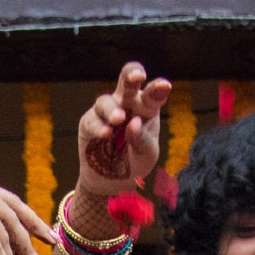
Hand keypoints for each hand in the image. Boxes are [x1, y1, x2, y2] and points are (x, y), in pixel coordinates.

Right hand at [75, 63, 169, 199]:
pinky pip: (92, 120)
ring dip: (112, 110)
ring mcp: (106, 111)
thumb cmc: (135, 161)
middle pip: (127, 81)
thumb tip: (133, 123)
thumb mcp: (147, 154)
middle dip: (131, 74)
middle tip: (137, 76)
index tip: (165, 86)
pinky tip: (106, 134)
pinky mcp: (89, 123)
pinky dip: (99, 127)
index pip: (153, 93)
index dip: (157, 87)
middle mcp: (127, 104)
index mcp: (147, 108)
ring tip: (118, 119)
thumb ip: (143, 139)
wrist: (112, 180)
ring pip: (106, 101)